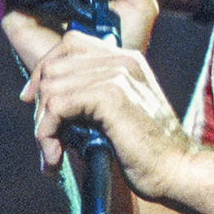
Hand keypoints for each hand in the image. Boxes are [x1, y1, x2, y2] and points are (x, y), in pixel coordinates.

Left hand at [22, 25, 188, 195]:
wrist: (178, 170)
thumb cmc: (148, 152)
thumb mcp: (119, 114)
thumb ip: (90, 97)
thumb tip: (43, 99)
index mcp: (127, 60)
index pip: (70, 43)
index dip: (44, 70)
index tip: (35, 102)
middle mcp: (123, 60)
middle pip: (54, 65)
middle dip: (40, 105)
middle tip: (47, 138)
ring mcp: (119, 75)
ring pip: (51, 87)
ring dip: (42, 125)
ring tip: (53, 153)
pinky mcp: (111, 95)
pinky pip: (57, 107)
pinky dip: (47, 134)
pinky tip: (55, 158)